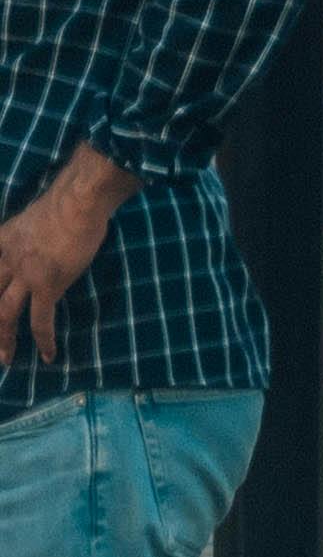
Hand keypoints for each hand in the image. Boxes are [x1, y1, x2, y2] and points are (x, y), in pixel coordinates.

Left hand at [0, 153, 123, 361]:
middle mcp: (7, 260)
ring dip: (4, 339)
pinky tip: (48, 354)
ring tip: (6, 358)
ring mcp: (25, 275)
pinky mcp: (47, 286)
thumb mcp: (36, 215)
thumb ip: (32, 234)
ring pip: (4, 315)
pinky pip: (41, 320)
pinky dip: (43, 339)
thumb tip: (44, 242)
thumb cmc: (69, 198)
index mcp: (4, 240)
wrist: (80, 199)